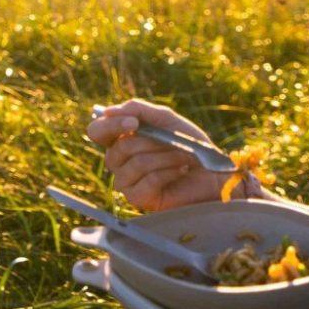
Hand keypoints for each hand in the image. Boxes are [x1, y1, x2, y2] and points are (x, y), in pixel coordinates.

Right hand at [86, 98, 236, 210]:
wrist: (212, 173)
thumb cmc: (189, 145)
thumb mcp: (165, 119)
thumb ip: (137, 110)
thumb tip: (106, 111)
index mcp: (120, 140)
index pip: (97, 132)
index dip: (111, 125)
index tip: (135, 122)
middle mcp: (118, 162)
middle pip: (119, 149)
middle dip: (152, 142)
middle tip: (174, 142)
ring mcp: (126, 182)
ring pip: (135, 164)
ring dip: (165, 156)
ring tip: (183, 156)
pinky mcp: (138, 199)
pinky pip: (147, 181)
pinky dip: (168, 172)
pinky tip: (180, 171)